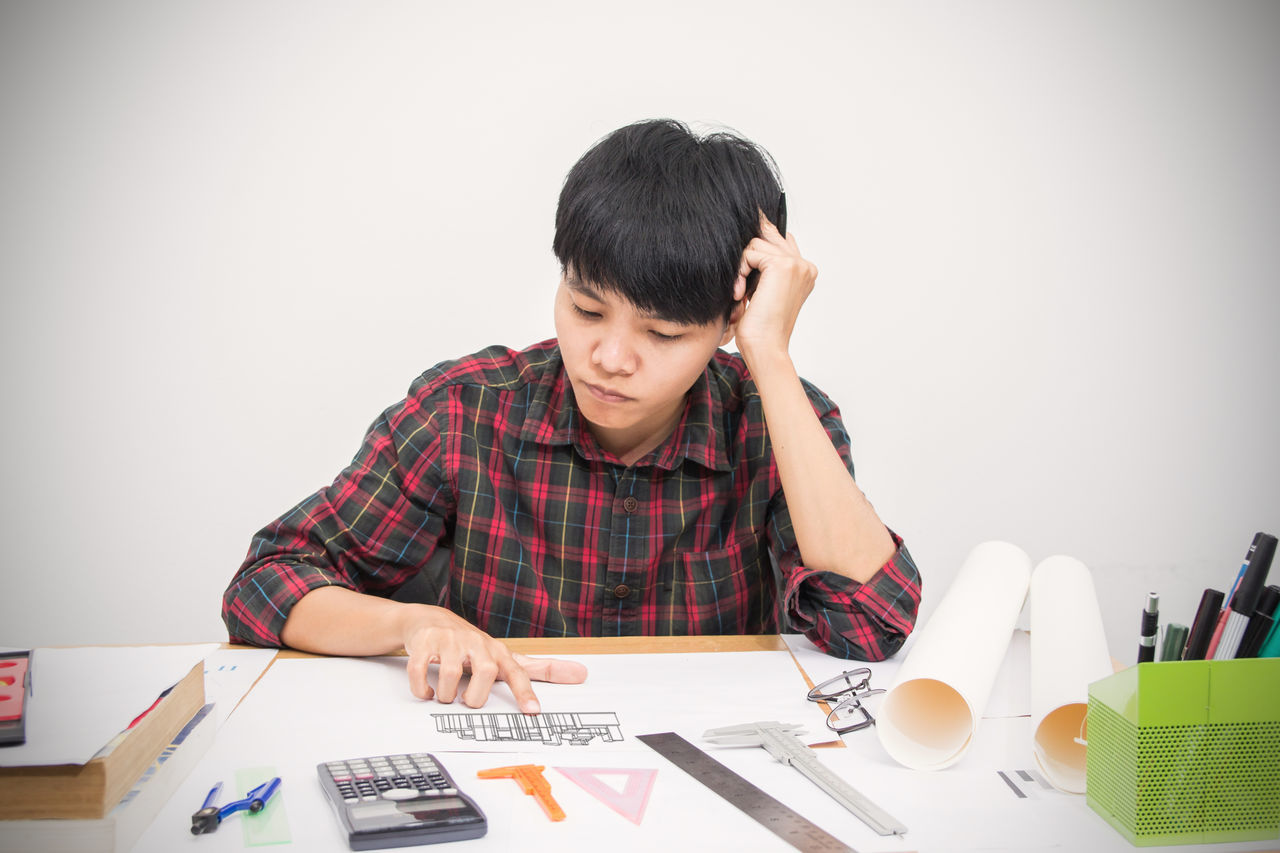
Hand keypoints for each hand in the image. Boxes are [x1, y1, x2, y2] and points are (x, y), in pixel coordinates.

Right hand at [400, 605, 586, 712]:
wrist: (431, 621)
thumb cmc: (474, 646)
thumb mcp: (506, 656)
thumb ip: (542, 668)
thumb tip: (582, 673)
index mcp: (498, 651)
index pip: (517, 671)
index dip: (525, 692)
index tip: (533, 712)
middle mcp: (476, 643)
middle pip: (484, 673)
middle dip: (476, 697)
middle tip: (469, 700)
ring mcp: (449, 641)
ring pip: (451, 676)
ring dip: (447, 696)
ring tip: (447, 696)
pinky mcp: (425, 643)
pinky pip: (422, 670)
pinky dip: (423, 688)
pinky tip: (427, 692)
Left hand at [732, 211, 817, 361]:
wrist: (766, 348)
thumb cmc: (762, 328)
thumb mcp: (763, 291)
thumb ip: (764, 267)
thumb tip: (754, 240)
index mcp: (805, 272)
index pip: (780, 240)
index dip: (758, 248)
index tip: (744, 268)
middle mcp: (805, 266)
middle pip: (768, 236)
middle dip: (749, 256)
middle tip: (741, 286)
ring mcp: (796, 264)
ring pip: (757, 243)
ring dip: (742, 267)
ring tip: (741, 293)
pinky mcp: (782, 265)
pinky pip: (750, 252)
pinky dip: (740, 271)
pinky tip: (741, 293)